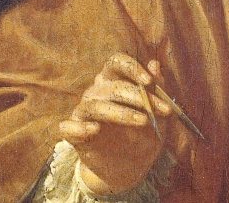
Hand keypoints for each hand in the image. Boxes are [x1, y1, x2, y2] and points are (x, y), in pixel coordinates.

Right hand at [58, 53, 174, 194]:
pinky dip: (80, 127)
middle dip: (139, 97)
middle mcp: (96, 92)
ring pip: (95, 105)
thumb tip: (155, 64)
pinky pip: (67, 127)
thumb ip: (156, 89)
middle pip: (112, 86)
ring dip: (122, 113)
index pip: (116, 62)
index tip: (149, 81)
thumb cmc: (143, 135)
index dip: (131, 68)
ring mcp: (83, 112)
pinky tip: (95, 130)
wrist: (131, 167)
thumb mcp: (157, 114)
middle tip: (160, 110)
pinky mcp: (73, 133)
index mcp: (114, 81)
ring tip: (144, 121)